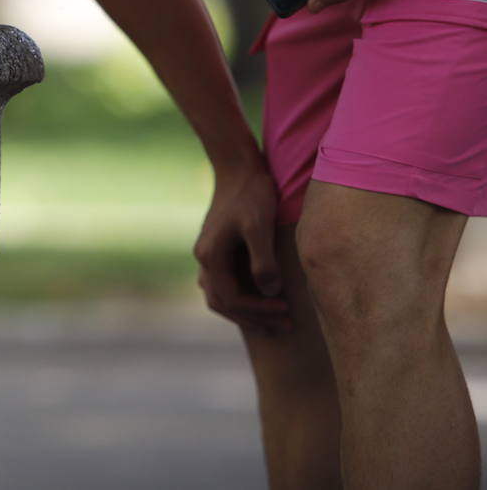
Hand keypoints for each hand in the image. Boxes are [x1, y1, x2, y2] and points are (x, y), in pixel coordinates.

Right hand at [193, 162, 289, 334]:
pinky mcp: (218, 248)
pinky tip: (261, 297)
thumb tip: (270, 292)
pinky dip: (240, 297)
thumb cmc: (252, 194)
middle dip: (253, 317)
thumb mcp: (260, 225)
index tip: (287, 311)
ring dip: (245, 311)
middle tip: (285, 325)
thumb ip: (263, 261)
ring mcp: (209, 253)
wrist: (237, 167)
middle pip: (223, 302)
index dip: (261, 310)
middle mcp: (205, 258)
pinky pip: (224, 283)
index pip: (232, 298)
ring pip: (220, 295)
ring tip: (273, 320)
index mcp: (211, 255)